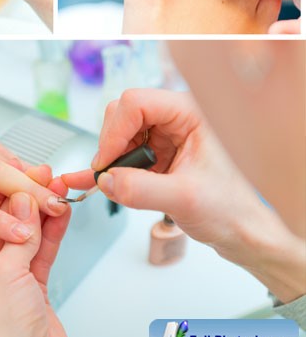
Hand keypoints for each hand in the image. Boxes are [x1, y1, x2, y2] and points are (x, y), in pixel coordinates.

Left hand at [0, 189, 70, 336]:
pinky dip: (52, 231)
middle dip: (23, 200)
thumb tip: (23, 201)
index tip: (15, 172)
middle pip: (0, 223)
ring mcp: (4, 281)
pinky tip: (61, 213)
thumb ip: (16, 235)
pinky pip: (40, 250)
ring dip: (41, 212)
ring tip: (56, 189)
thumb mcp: (3, 277)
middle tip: (40, 176)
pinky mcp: (29, 288)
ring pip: (23, 235)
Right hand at [62, 86, 303, 301]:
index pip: (137, 103)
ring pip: (122, 134)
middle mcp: (177, 119)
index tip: (104, 163)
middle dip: (112, 145)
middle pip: (124, 114)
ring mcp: (167, 137)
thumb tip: (106, 180)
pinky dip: (112, 169)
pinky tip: (94, 182)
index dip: (115, 131)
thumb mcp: (184, 199)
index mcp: (189, 113)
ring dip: (112, 159)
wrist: (242, 233)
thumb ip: (141, 189)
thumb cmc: (230, 209)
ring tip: (113, 185)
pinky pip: (126, 154)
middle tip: (107, 176)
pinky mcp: (160, 156)